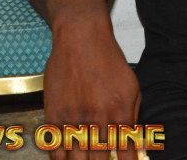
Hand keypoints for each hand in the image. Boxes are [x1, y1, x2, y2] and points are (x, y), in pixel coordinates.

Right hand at [43, 20, 141, 159]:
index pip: (125, 153)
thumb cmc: (109, 61)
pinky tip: (68, 157)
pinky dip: (61, 158)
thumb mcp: (132, 87)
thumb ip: (132, 116)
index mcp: (120, 114)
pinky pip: (55, 149)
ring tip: (86, 159)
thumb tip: (132, 142)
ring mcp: (73, 120)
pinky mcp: (53, 116)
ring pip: (76, 159)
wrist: (81, 39)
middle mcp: (97, 120)